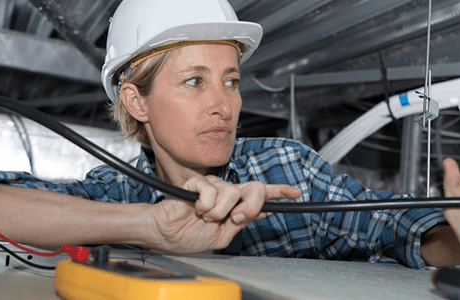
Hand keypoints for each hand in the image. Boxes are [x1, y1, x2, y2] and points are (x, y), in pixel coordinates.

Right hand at [146, 175, 301, 252]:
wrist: (164, 236)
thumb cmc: (187, 236)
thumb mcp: (222, 236)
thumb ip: (241, 221)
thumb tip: (263, 210)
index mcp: (233, 206)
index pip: (259, 195)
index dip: (278, 192)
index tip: (295, 192)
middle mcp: (226, 193)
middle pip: (253, 189)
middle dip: (249, 205)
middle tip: (235, 218)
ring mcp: (213, 187)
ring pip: (231, 192)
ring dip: (217, 212)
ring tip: (204, 217)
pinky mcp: (197, 183)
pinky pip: (211, 189)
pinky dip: (205, 204)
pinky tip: (196, 209)